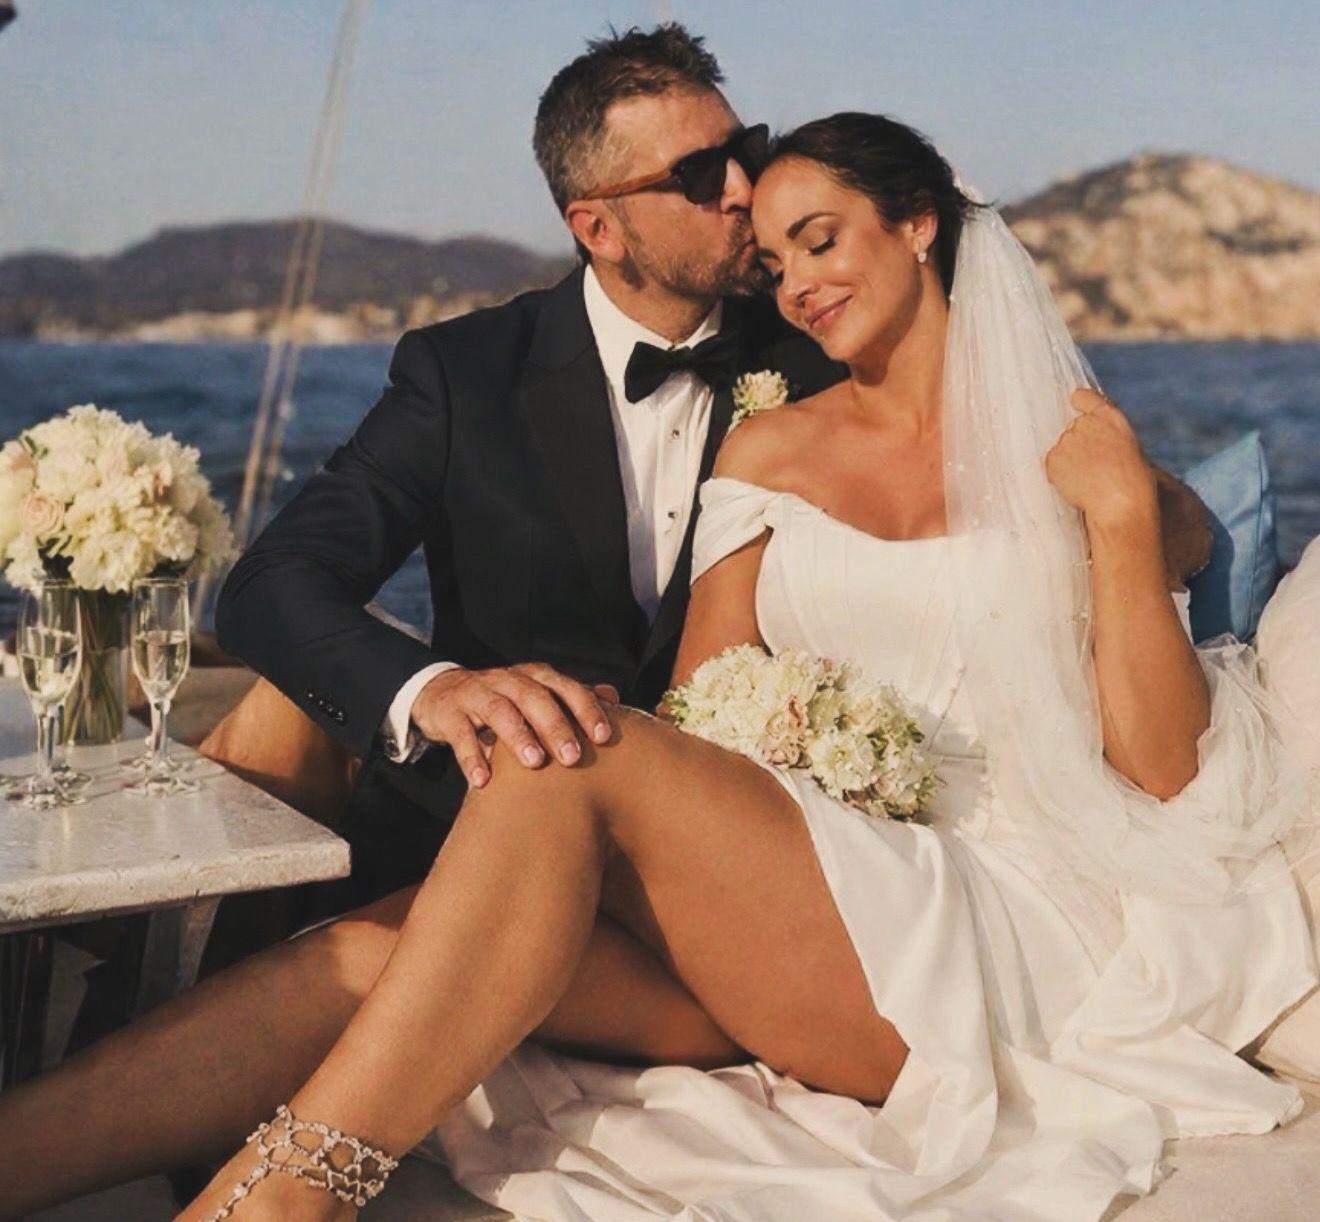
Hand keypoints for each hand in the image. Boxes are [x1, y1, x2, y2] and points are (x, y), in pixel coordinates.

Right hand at [410, 664, 618, 787]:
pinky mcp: (449, 713)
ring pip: (499, 710)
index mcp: (535, 677)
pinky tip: (483, 782)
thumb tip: (615, 698)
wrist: (442, 693)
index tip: (605, 737)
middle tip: (573, 758)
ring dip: (518, 736)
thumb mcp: (536, 695)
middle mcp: (508, 680)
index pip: (566, 688)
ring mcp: (476, 693)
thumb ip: (572, 698)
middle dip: (555, 726)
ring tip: (534, 763)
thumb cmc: (503, 701)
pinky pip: (460, 734)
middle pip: (535, 697)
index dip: (586, 709)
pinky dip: (470, 757)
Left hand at [1045, 389, 1157, 527]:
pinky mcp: (1053, 458)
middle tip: (1093, 466)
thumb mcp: (1128, 447)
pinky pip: (1053, 464)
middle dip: (1078, 443)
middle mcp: (1084, 423)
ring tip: (1088, 479)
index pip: (1083, 397)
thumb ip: (1107, 436)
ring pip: (1062, 447)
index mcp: (1109, 416)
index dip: (1079, 403)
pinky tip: (1078, 485)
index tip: (1075, 406)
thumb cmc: (1133, 481)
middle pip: (1072, 428)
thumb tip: (1092, 439)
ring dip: (1069, 459)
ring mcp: (1066, 440)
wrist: (1120, 502)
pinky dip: (1060, 474)